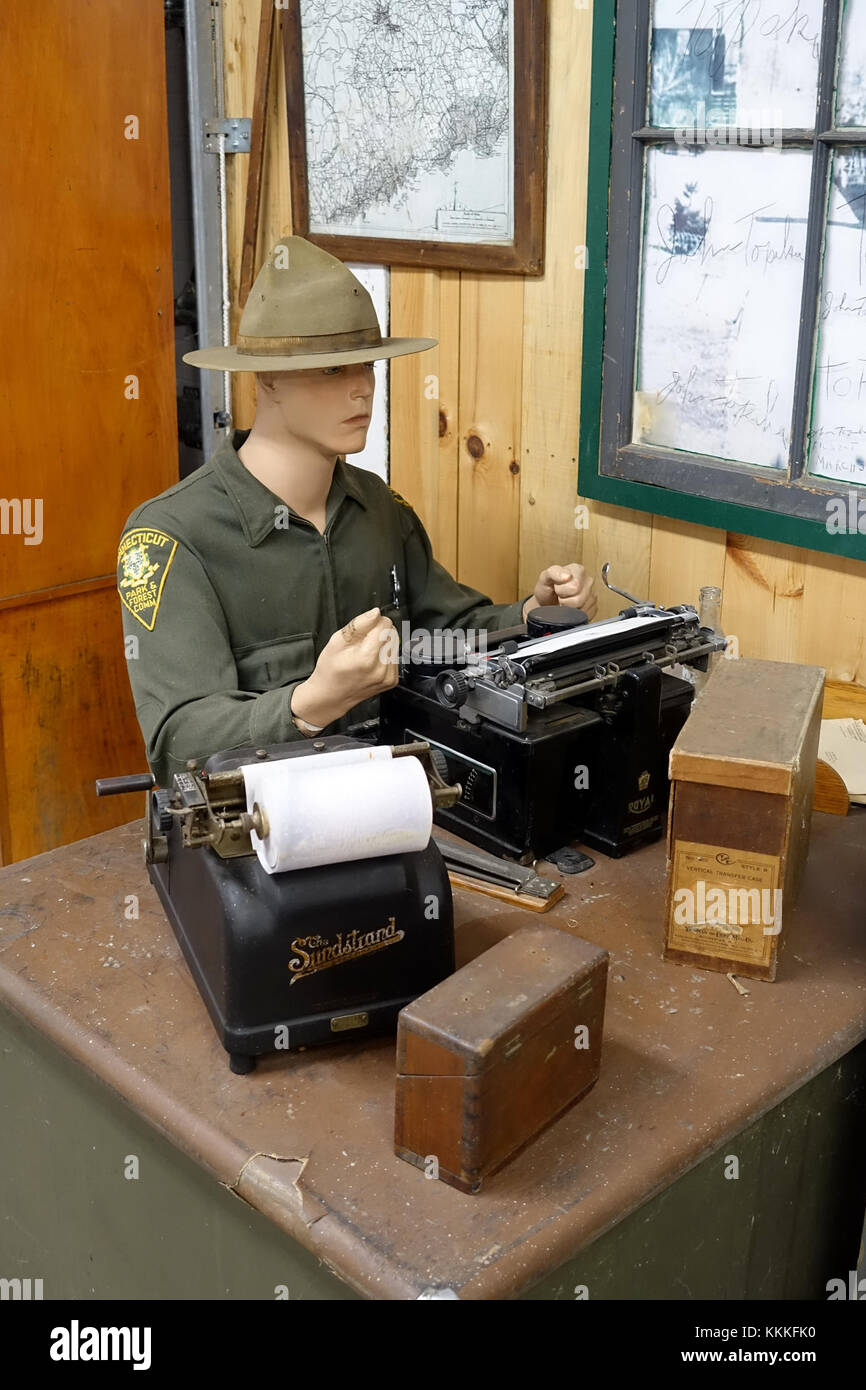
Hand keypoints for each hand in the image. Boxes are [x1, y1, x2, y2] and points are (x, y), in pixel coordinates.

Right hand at [290, 607, 398, 728]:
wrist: (331, 695)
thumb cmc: (331, 669)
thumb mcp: (336, 641)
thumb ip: (358, 624)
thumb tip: (376, 613)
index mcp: (366, 657)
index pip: (385, 625)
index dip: (374, 622)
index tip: (363, 630)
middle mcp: (380, 669)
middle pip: (393, 634)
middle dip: (379, 633)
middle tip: (362, 642)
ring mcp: (388, 676)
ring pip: (395, 644)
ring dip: (383, 644)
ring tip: (365, 652)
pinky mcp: (392, 680)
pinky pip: (395, 657)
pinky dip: (385, 655)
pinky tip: (371, 661)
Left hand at [524, 564, 596, 621]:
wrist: (545, 602)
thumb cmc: (546, 589)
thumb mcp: (545, 577)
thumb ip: (555, 573)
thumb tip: (567, 576)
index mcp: (578, 570)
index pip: (574, 587)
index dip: (561, 591)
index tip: (556, 588)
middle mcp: (587, 581)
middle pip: (579, 599)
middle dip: (565, 600)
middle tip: (560, 595)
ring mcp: (591, 594)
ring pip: (582, 609)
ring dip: (569, 608)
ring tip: (564, 600)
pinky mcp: (592, 607)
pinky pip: (585, 615)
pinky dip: (574, 614)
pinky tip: (570, 607)